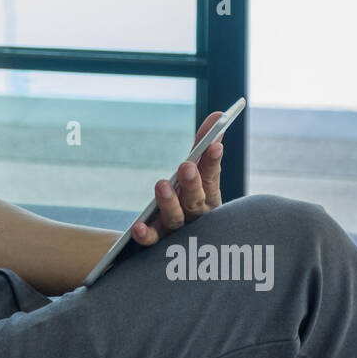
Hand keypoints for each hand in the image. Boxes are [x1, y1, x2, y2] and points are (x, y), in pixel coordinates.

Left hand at [131, 111, 224, 246]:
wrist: (177, 243)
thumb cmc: (189, 198)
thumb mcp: (196, 172)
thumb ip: (204, 144)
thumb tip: (218, 114)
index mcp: (209, 198)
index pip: (212, 178)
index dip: (213, 163)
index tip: (214, 145)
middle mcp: (196, 216)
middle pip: (195, 201)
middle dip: (192, 183)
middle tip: (186, 166)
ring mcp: (178, 231)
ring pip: (175, 218)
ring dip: (169, 203)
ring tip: (161, 185)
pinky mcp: (159, 243)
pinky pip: (152, 241)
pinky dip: (146, 234)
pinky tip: (138, 226)